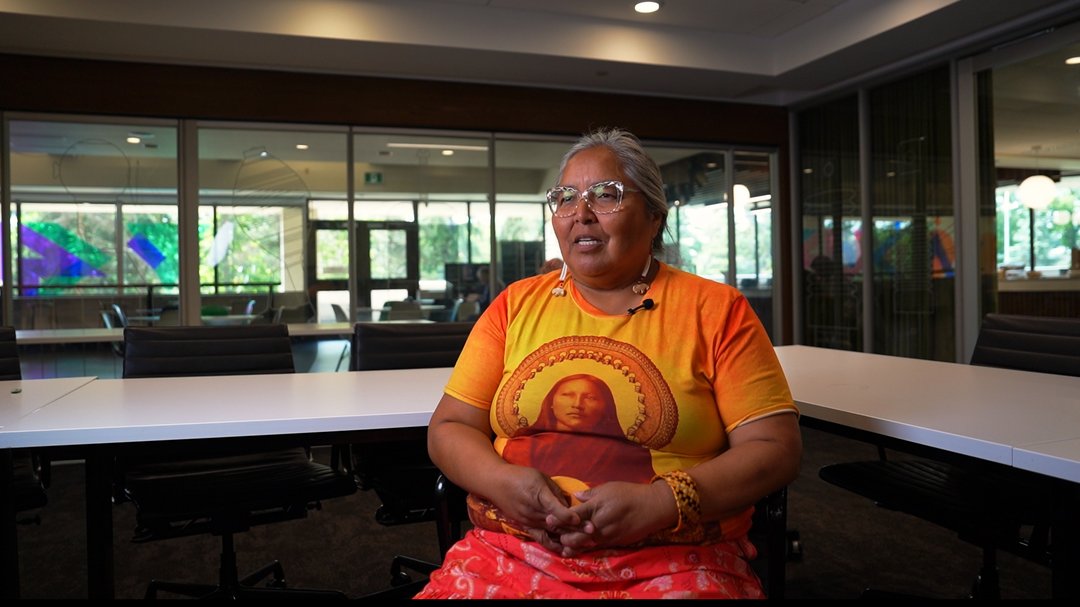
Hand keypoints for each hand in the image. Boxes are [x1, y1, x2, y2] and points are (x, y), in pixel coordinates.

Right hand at [487, 464, 582, 551]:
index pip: (554, 508)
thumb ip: (555, 491)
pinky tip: (565, 550)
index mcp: (538, 495)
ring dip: (568, 537)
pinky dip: (553, 544)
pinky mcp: (525, 527)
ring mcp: (529, 521)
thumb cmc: (520, 476)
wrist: (496, 483)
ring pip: (551, 532)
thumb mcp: (540, 477)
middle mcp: (533, 511)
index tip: (581, 519)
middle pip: (556, 523)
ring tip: (584, 542)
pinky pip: (541, 538)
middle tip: (592, 531)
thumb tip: (570, 503)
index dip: (568, 515)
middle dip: (575, 528)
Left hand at [551, 480, 675, 555]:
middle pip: (576, 535)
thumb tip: (575, 496)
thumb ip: (590, 494)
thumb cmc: (630, 493)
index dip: (558, 519)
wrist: (653, 507)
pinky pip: (597, 547)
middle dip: (564, 536)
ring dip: (573, 544)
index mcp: (596, 507)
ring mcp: (608, 536)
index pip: (573, 516)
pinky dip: (587, 547)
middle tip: (555, 534)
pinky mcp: (615, 543)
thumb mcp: (608, 488)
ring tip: (563, 544)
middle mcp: (600, 524)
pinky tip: (580, 547)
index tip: (547, 520)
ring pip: (585, 544)